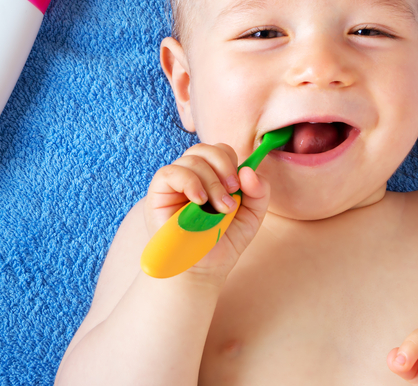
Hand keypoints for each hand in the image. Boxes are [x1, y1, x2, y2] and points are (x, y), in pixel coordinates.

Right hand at [144, 142, 269, 279]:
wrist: (201, 270)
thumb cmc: (222, 243)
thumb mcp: (251, 216)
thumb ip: (259, 192)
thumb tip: (248, 170)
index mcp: (211, 177)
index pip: (220, 151)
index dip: (232, 162)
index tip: (240, 185)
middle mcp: (191, 176)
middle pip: (205, 148)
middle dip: (224, 166)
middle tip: (231, 191)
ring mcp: (174, 184)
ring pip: (191, 159)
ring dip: (211, 181)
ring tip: (218, 208)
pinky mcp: (158, 194)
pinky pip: (170, 172)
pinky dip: (189, 182)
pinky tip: (199, 202)